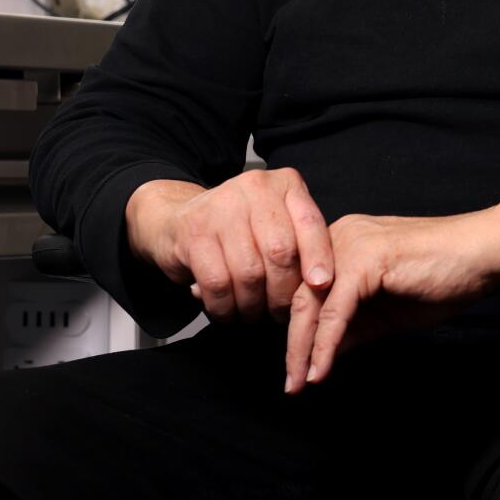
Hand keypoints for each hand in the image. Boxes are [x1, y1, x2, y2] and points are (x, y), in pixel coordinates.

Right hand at [125, 169, 334, 322]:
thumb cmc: (239, 229)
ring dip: (253, 306)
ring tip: (252, 314)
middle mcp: (255, 187)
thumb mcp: (275, 222)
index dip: (319, 257)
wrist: (177, 218)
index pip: (310, 223)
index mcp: (284, 184)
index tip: (322, 286)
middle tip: (279, 313)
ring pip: (250, 273)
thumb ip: (301, 243)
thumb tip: (323, 286)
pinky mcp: (194, 232)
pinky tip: (227, 311)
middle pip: (281, 253)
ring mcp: (222, 207)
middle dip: (283, 293)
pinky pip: (218, 283)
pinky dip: (225, 307)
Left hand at [283, 202, 499, 393]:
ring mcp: (350, 245)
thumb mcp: (387, 313)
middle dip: (294, 345)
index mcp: (343, 243)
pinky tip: (321, 370)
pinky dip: (325, 344)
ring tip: (300, 383)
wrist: (482, 256)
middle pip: (302, 298)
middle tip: (291, 383)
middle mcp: (339, 237)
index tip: (296, 368)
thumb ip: (353, 328)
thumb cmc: (444, 278)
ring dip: (303, 350)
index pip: (307, 292)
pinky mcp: (363, 259)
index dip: (298, 332)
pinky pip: (335, 311)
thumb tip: (321, 355)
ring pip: (312, 304)